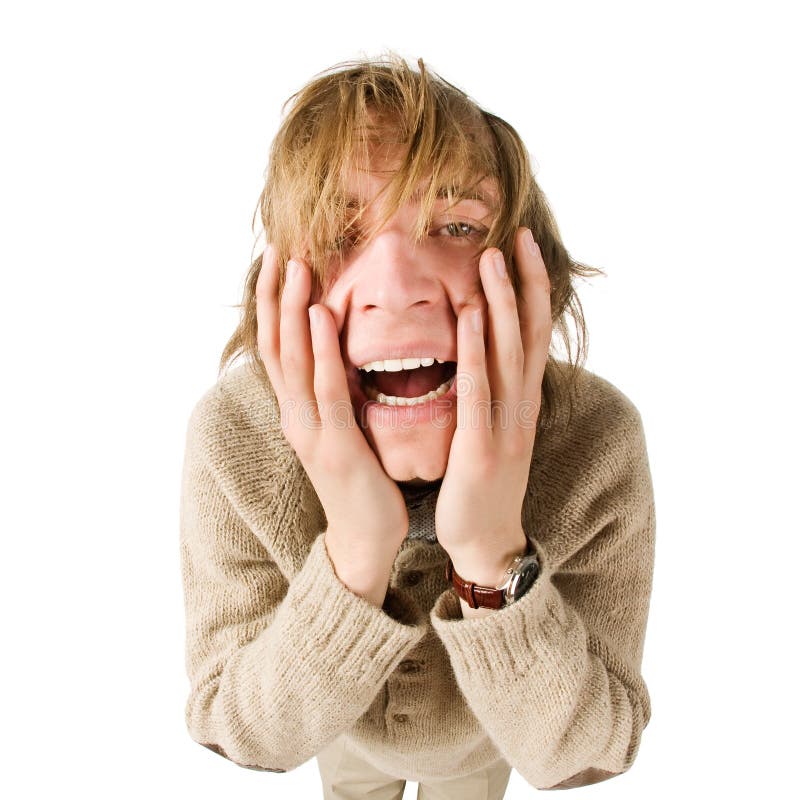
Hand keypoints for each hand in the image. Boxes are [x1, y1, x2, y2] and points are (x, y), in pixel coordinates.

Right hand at [255, 245, 408, 602]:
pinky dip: (319, 350)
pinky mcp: (336, 446)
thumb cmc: (359, 482)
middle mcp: (295, 416)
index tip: (279, 262)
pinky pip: (325, 390)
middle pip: (276, 345)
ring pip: (292, 360)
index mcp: (299, 412)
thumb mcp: (342, 430)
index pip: (279, 348)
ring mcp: (310, 431)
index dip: (274, 305)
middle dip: (275, 296)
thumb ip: (335, 395)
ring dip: (291, 310)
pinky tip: (319, 316)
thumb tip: (339, 357)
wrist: (364, 539)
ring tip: (294, 267)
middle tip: (278, 249)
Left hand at [435, 227, 551, 586]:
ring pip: (509, 353)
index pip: (533, 333)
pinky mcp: (482, 448)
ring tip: (493, 260)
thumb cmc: (484, 481)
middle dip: (524, 283)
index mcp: (522, 400)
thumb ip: (494, 390)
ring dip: (503, 303)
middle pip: (530, 334)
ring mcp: (506, 426)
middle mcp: (522, 406)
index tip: (523, 246)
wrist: (485, 538)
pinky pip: (478, 391)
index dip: (532, 288)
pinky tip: (468, 318)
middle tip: (516, 236)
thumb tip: (484, 351)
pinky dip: (475, 351)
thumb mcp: (495, 428)